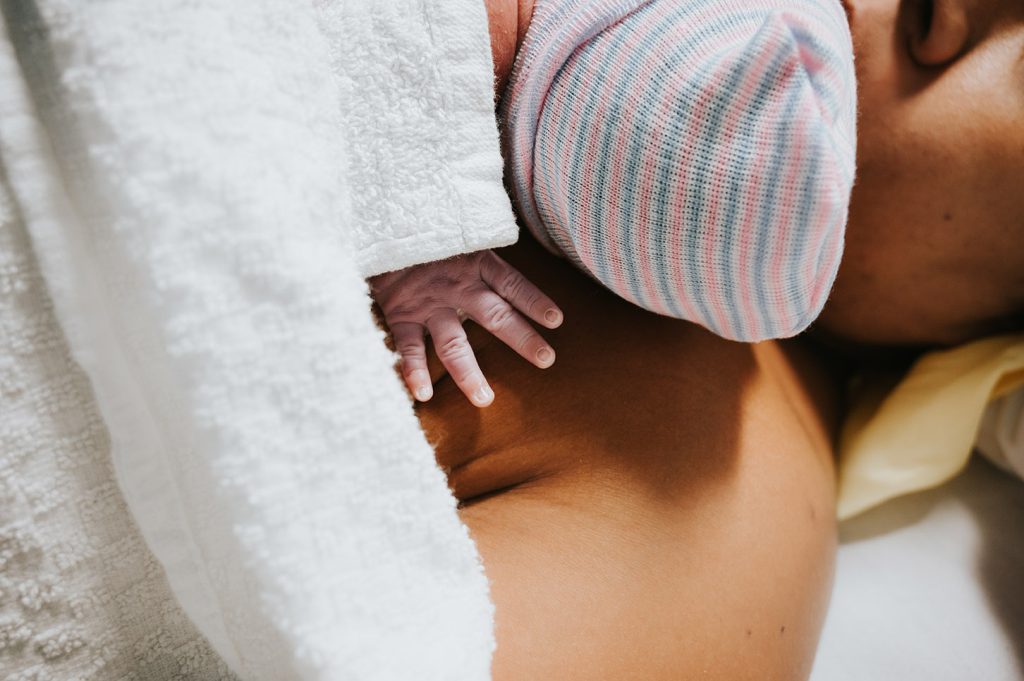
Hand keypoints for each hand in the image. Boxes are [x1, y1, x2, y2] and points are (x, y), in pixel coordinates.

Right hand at [369, 250, 562, 406]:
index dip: (534, 301)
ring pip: (453, 343)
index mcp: (475, 263)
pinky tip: (424, 394)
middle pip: (494, 315)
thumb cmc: (427, 235)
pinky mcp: (402, 313)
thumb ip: (484, 256)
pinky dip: (415, 370)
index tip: (556, 321)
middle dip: (521, 338)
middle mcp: (456, 285)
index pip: (512, 284)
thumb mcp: (461, 235)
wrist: (378, 225)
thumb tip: (511, 271)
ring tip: (484, 399)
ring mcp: (429, 302)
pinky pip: (410, 347)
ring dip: (469, 373)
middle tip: (545, 360)